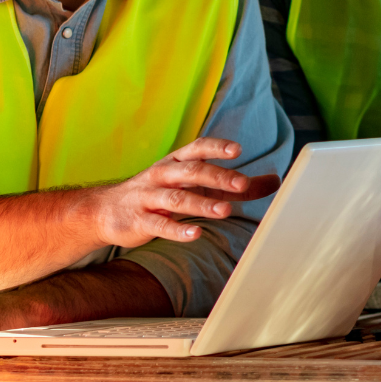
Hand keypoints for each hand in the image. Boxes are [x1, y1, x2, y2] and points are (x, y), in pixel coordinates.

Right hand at [78, 137, 281, 249]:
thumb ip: (233, 185)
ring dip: (201, 203)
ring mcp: (148, 197)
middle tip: (242, 183)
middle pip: (190, 171)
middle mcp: (162, 175)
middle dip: (216, 176)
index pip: (197, 149)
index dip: (216, 148)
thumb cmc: (159, 194)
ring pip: (176, 198)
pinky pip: (159, 224)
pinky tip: (195, 234)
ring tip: (225, 211)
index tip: (237, 150)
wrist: (105, 211)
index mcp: (176, 162)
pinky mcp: (139, 221)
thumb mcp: (195, 185)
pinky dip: (177, 229)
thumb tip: (275, 180)